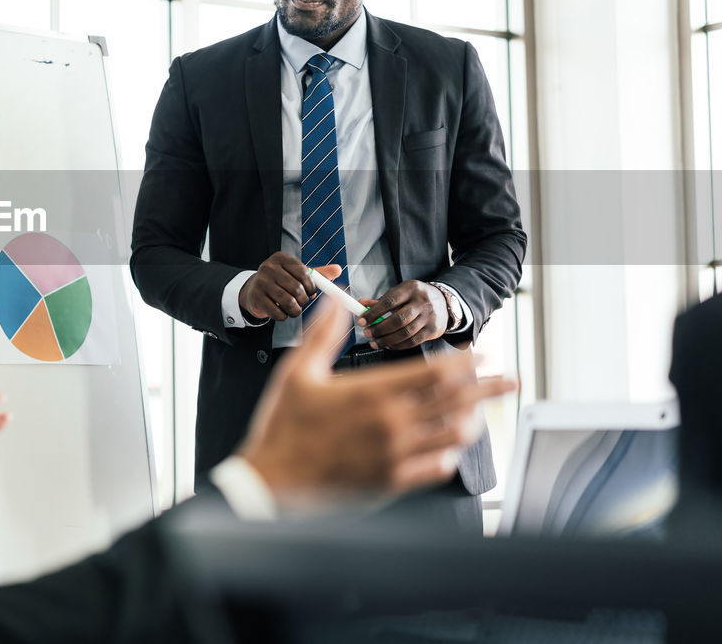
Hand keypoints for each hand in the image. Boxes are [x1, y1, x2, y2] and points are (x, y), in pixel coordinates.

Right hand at [236, 303, 513, 503]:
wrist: (272, 480)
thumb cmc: (283, 425)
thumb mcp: (297, 371)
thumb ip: (322, 334)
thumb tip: (336, 302)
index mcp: (372, 393)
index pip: (436, 373)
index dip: (465, 362)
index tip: (481, 354)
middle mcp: (391, 424)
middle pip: (457, 401)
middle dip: (489, 387)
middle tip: (511, 379)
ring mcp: (395, 456)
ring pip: (454, 435)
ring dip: (473, 419)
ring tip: (481, 411)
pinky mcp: (392, 482)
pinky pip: (437, 467)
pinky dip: (450, 453)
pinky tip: (449, 446)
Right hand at [239, 253, 340, 321]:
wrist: (255, 290)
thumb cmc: (281, 281)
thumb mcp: (297, 274)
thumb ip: (318, 273)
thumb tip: (338, 269)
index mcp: (281, 258)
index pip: (303, 271)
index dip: (311, 286)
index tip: (312, 292)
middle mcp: (268, 267)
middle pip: (296, 288)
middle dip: (303, 299)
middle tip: (302, 302)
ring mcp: (260, 282)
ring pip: (288, 302)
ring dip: (295, 310)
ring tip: (294, 309)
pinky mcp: (255, 298)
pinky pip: (277, 312)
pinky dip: (284, 316)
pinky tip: (282, 312)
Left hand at [356, 280, 447, 350]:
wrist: (444, 302)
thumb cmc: (416, 297)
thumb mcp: (400, 293)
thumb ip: (381, 301)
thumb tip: (361, 304)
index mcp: (411, 289)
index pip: (390, 301)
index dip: (374, 312)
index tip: (362, 320)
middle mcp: (422, 302)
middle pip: (398, 319)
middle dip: (379, 328)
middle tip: (367, 333)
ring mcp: (429, 317)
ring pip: (405, 332)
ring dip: (386, 340)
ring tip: (375, 342)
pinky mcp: (433, 330)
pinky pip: (412, 341)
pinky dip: (398, 345)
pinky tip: (388, 345)